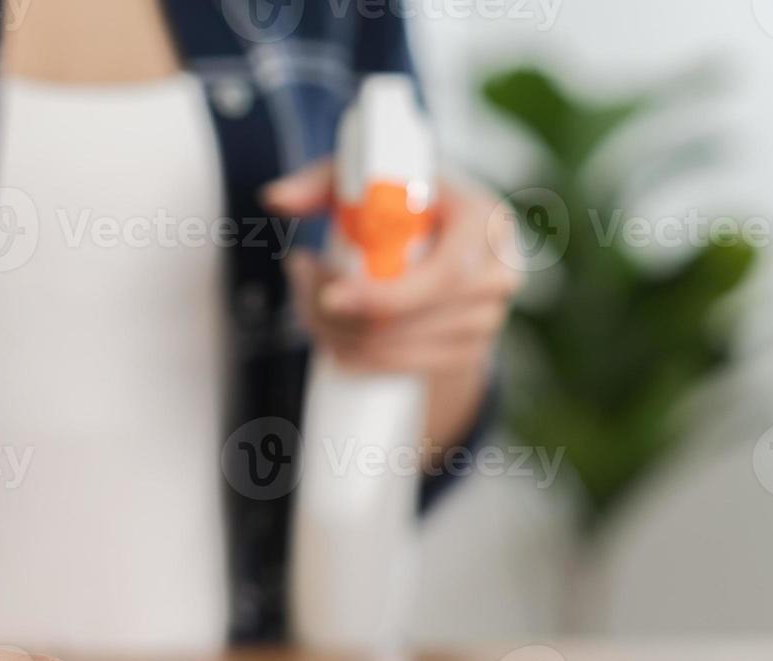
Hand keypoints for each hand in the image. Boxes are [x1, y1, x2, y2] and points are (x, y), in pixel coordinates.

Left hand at [263, 160, 521, 374]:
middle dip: (345, 315)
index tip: (331, 296)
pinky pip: (400, 369)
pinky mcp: (468, 354)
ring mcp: (487, 320)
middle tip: (304, 286)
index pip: (445, 274)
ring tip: (312, 299)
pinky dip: (356, 357)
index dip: (386, 295)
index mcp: (485, 221)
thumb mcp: (363, 181)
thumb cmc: (400, 202)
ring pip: (399, 349)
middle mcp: (498, 273)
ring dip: (340, 333)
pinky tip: (333, 334)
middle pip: (414, 320)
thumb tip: (274, 199)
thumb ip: (318, 182)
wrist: (442, 244)